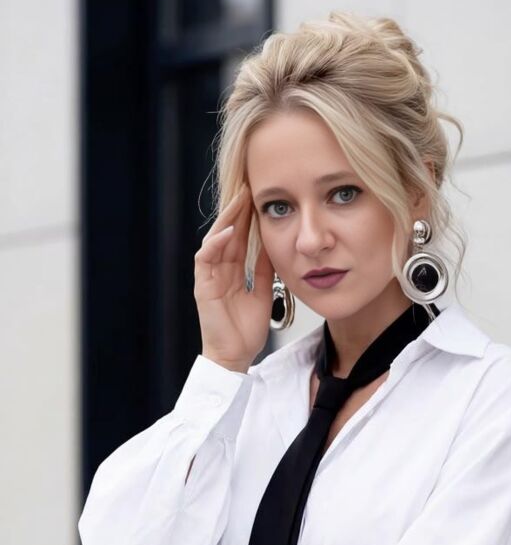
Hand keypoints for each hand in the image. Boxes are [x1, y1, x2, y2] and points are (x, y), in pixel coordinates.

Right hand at [194, 183, 275, 366]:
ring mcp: (209, 277)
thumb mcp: (263, 292)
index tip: (261, 197)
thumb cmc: (246, 331)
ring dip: (228, 219)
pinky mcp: (202, 286)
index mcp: (232, 271)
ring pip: (216, 239)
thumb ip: (264, 269)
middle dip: (238, 210)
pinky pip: (206, 258)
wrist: (235, 357)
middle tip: (251, 186)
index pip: (240, 237)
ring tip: (241, 200)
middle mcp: (219, 270)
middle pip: (228, 232)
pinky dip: (217, 244)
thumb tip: (274, 244)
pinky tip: (231, 232)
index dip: (249, 217)